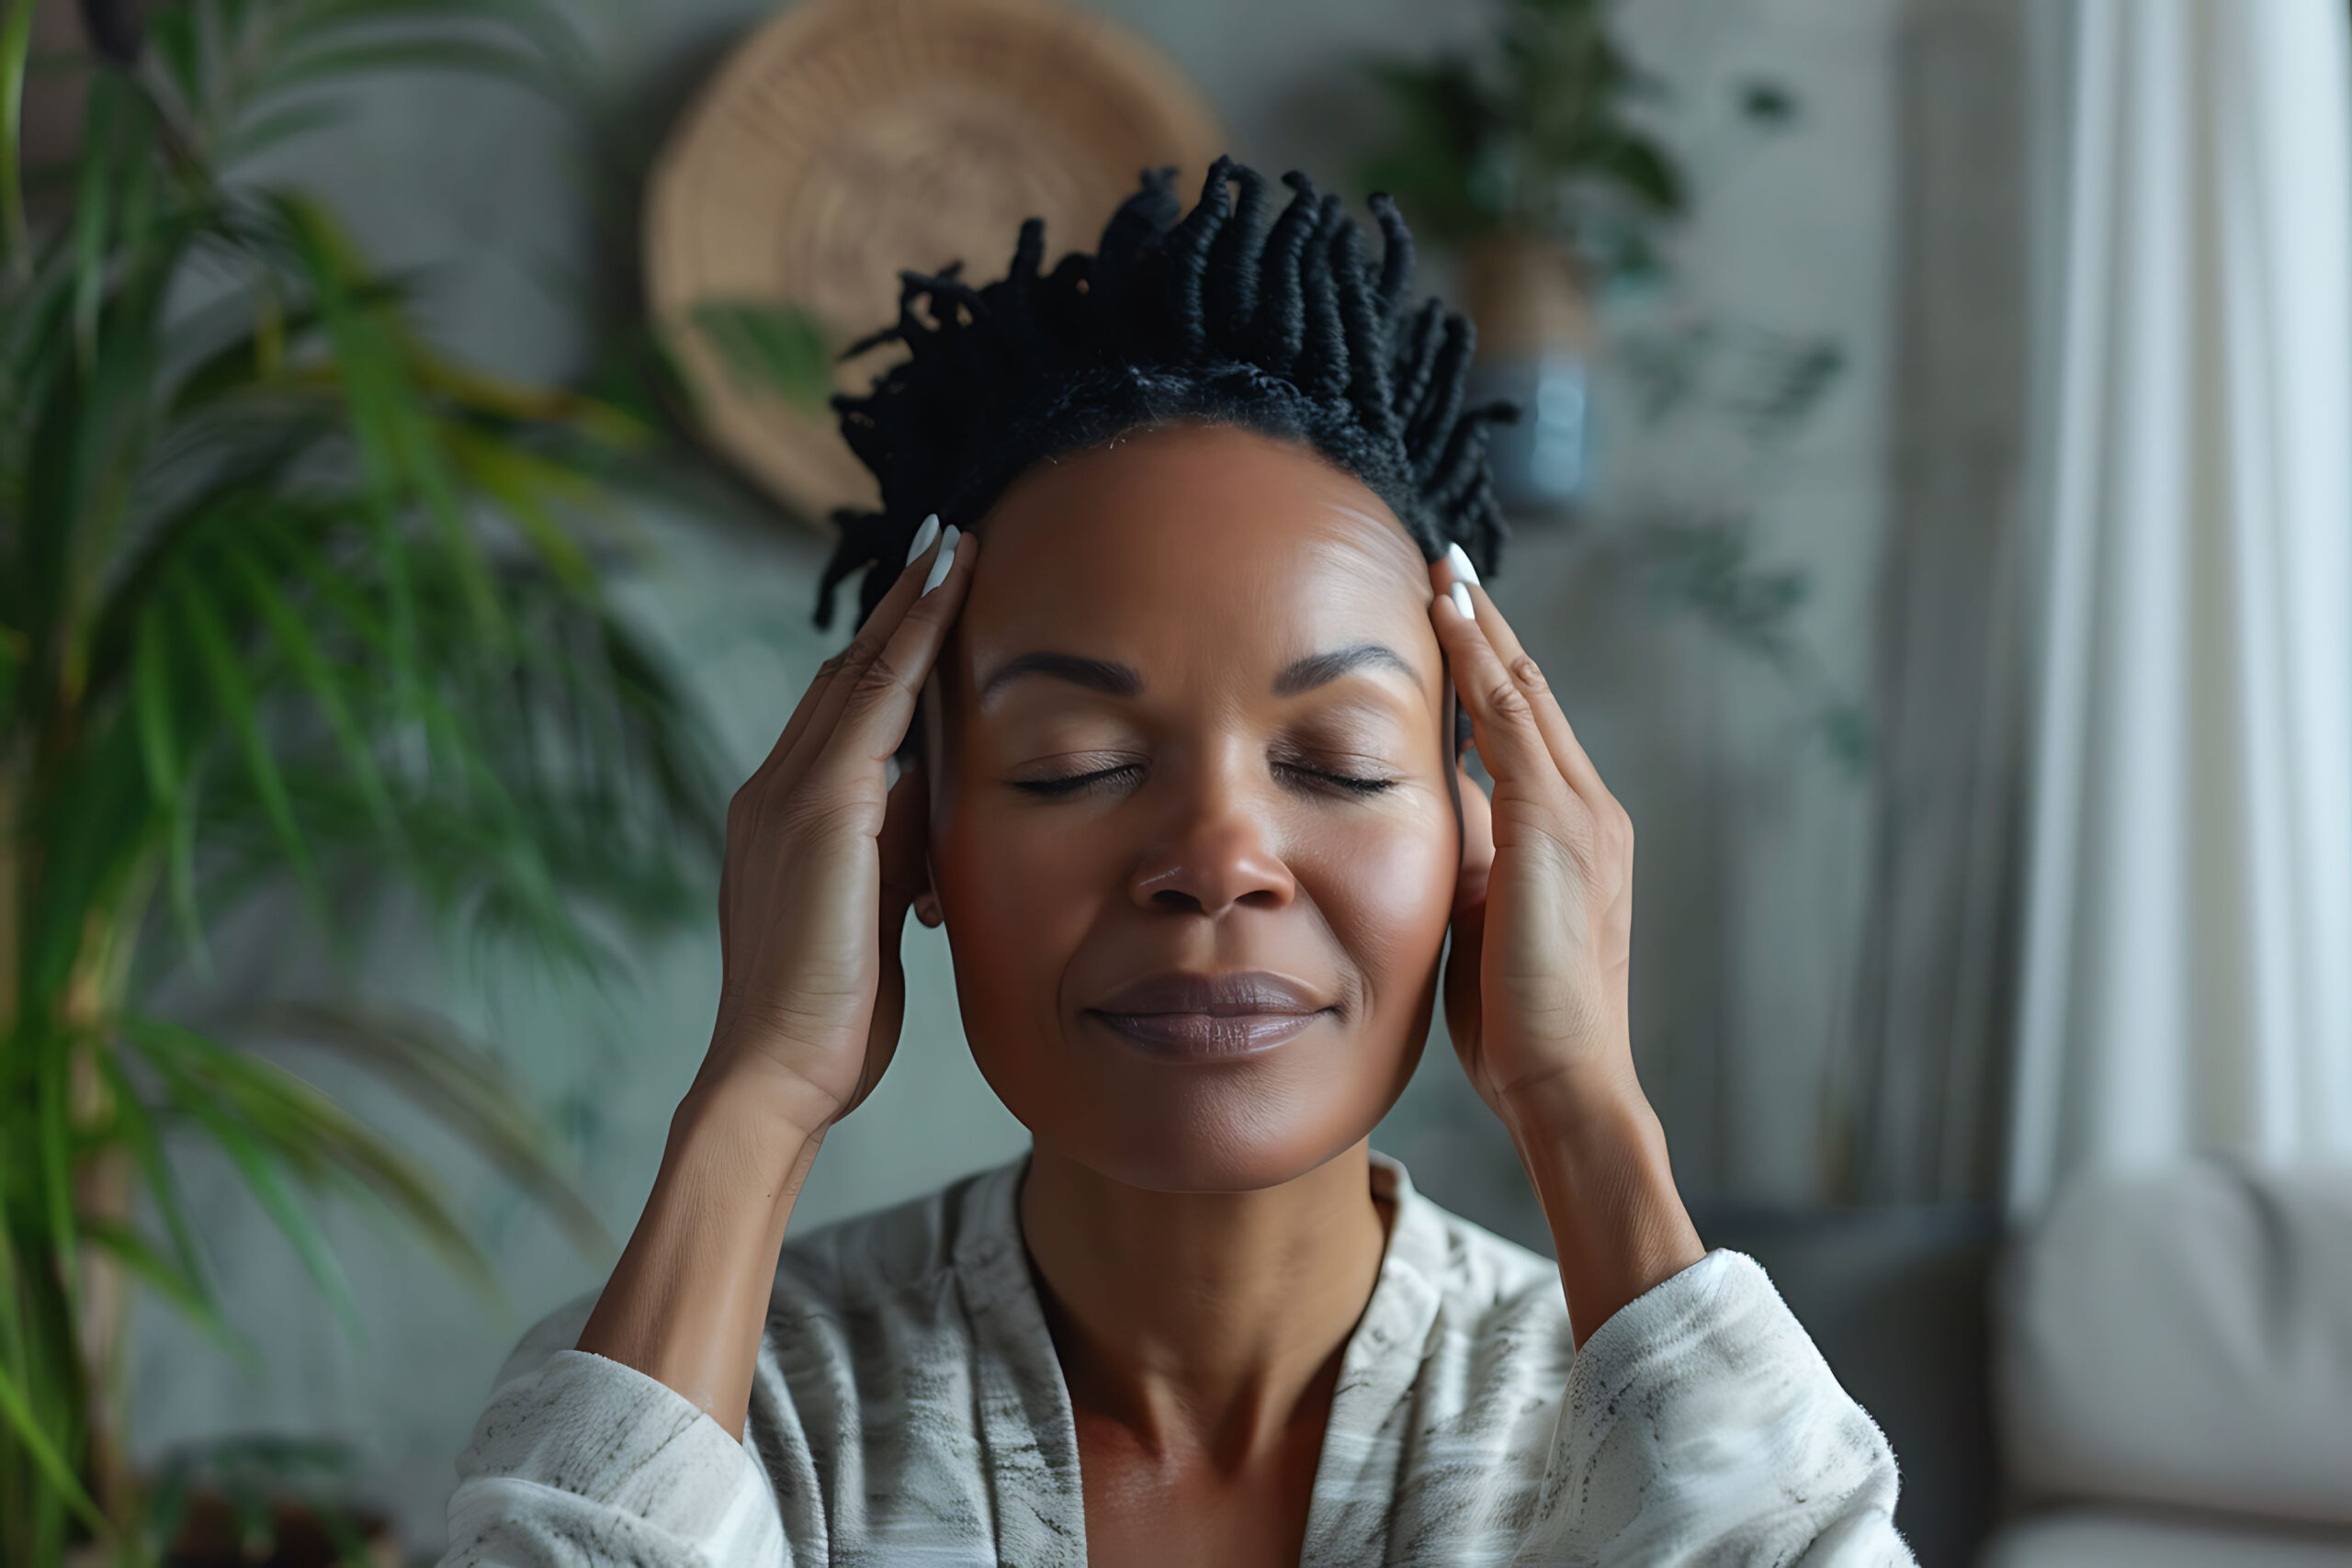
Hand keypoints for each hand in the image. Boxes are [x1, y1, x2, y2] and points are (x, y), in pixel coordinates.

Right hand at [698, 518, 975, 1133]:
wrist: (776, 1072)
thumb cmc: (830, 1017)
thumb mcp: (877, 916)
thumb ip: (899, 851)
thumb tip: (938, 799)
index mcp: (782, 819)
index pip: (841, 714)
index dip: (884, 653)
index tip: (928, 602)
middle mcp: (773, 790)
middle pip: (845, 673)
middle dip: (897, 607)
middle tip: (945, 542)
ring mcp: (789, 793)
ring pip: (859, 669)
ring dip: (910, 603)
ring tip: (954, 545)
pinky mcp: (819, 807)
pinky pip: (876, 699)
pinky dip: (914, 638)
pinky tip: (950, 592)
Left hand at [1428, 554, 1639, 1128]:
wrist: (1567, 1080)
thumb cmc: (1521, 1025)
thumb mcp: (1488, 924)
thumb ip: (1477, 863)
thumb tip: (1446, 816)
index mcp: (1579, 837)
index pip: (1528, 732)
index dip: (1493, 671)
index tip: (1456, 620)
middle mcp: (1592, 812)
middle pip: (1532, 694)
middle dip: (1489, 628)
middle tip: (1449, 565)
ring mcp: (1580, 814)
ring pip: (1522, 692)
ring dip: (1480, 627)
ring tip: (1443, 570)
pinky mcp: (1554, 824)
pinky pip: (1508, 719)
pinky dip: (1478, 662)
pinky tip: (1447, 619)